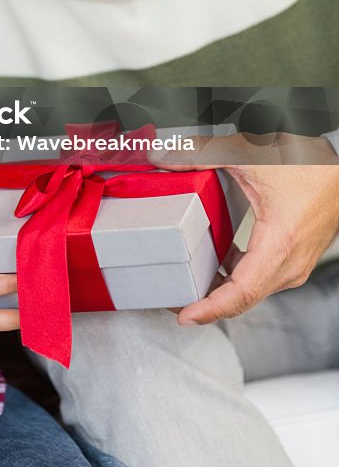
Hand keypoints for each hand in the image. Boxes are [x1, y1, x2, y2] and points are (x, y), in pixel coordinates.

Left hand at [152, 139, 338, 324]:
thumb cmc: (307, 164)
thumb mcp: (246, 155)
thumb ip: (200, 155)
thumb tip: (162, 156)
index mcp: (280, 244)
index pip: (241, 293)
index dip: (210, 309)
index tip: (186, 316)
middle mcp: (291, 263)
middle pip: (244, 298)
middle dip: (207, 304)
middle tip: (174, 300)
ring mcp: (296, 264)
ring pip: (253, 290)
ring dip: (222, 291)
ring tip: (191, 284)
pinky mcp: (296, 258)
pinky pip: (263, 278)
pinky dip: (238, 278)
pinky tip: (220, 263)